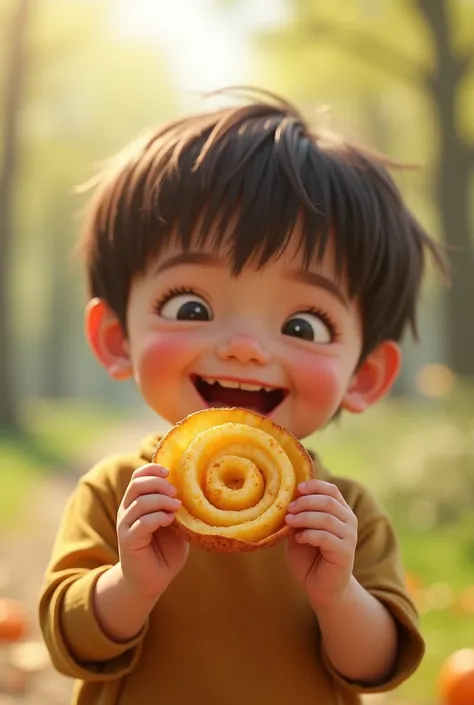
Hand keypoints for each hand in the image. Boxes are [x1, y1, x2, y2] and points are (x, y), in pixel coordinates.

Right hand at [117, 464, 187, 599]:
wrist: (152, 581)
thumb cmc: (166, 551)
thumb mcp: (176, 524)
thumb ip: (178, 508)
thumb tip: (192, 489)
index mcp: (137, 502)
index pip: (138, 476)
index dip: (152, 469)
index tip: (169, 472)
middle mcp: (127, 510)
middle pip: (137, 484)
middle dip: (158, 484)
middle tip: (175, 491)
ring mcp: (125, 525)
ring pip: (139, 502)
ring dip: (161, 500)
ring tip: (177, 507)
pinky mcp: (128, 541)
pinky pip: (141, 523)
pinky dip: (157, 517)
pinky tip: (169, 520)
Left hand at [285, 479, 356, 606]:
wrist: (321, 587)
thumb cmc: (309, 557)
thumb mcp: (300, 531)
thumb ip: (298, 516)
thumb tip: (289, 499)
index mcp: (340, 511)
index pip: (332, 490)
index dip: (315, 486)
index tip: (297, 489)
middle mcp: (349, 521)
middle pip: (328, 501)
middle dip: (305, 502)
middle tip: (289, 509)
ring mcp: (349, 536)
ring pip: (327, 518)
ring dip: (304, 518)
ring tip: (289, 522)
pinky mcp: (346, 552)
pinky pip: (326, 537)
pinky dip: (309, 535)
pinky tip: (298, 539)